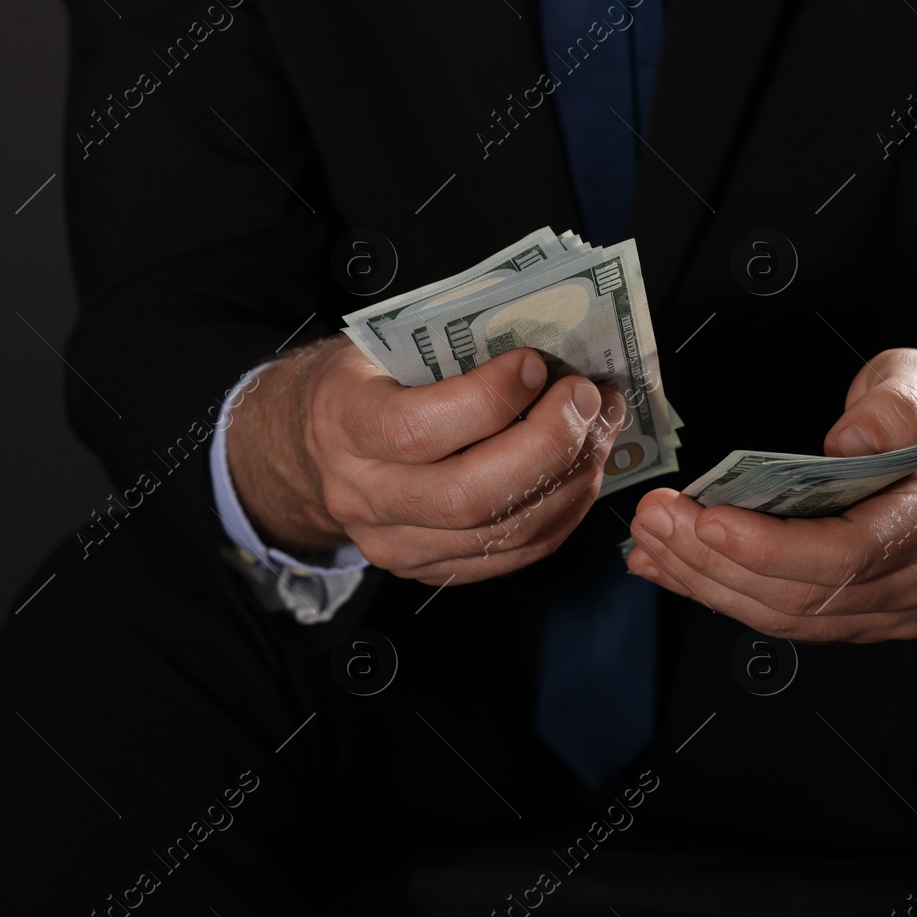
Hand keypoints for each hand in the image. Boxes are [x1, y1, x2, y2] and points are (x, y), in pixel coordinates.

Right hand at [227, 335, 624, 583]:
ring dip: (570, 478)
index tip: (536, 365)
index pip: (419, 430)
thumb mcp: (385, 346)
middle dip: (549, 444)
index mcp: (345, 425)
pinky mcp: (432, 571)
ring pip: (502, 532)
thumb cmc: (368, 381)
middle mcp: (366, 497)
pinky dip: (563, 513)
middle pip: (470, 495)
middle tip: (588, 399)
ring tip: (600, 429)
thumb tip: (548, 347)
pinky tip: (583, 471)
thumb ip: (451, 347)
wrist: (316, 447)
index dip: (490, 400)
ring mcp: (398, 545)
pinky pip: (513, 555)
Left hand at [625, 348, 916, 641]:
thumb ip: (893, 405)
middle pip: (804, 594)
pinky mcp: (859, 619)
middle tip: (654, 518)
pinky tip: (670, 567)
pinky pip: (783, 619)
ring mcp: (892, 608)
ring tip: (649, 542)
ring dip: (706, 582)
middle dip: (715, 561)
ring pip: (785, 617)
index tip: (709, 519)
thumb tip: (847, 443)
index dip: (773, 546)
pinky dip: (720, 593)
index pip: (851, 553)